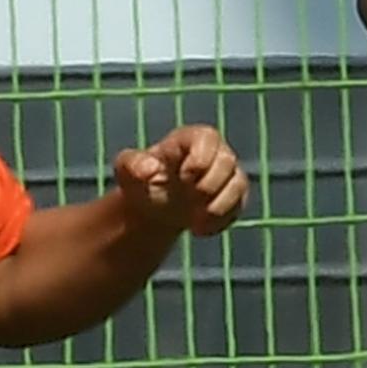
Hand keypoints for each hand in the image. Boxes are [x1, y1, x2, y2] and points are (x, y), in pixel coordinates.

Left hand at [110, 126, 249, 238]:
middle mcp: (214, 152)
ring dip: (218, 206)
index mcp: (189, 138)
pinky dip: (221, 221)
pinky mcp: (234, 197)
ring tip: (194, 221)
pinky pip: (238, 207)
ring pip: (239, 184)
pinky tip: (200, 230)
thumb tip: (150, 170)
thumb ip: (133, 165)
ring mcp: (227, 174)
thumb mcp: (127, 170)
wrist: (153, 206)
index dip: (200, 159)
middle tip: (188, 200)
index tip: (184, 178)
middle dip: (209, 185)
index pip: (208, 138)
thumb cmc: (142, 181)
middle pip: (227, 161)